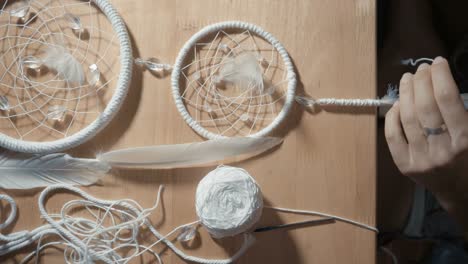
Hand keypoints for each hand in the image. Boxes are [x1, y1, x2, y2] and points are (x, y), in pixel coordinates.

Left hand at [385, 57, 467, 215]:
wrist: (463, 192)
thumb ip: (462, 110)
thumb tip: (444, 81)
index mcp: (466, 139)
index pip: (447, 98)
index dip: (440, 76)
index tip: (437, 62)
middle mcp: (442, 149)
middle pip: (425, 106)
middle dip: (421, 81)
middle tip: (421, 68)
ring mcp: (421, 159)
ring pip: (407, 118)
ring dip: (405, 93)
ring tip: (407, 79)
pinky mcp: (405, 166)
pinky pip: (393, 135)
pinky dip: (392, 116)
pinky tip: (397, 103)